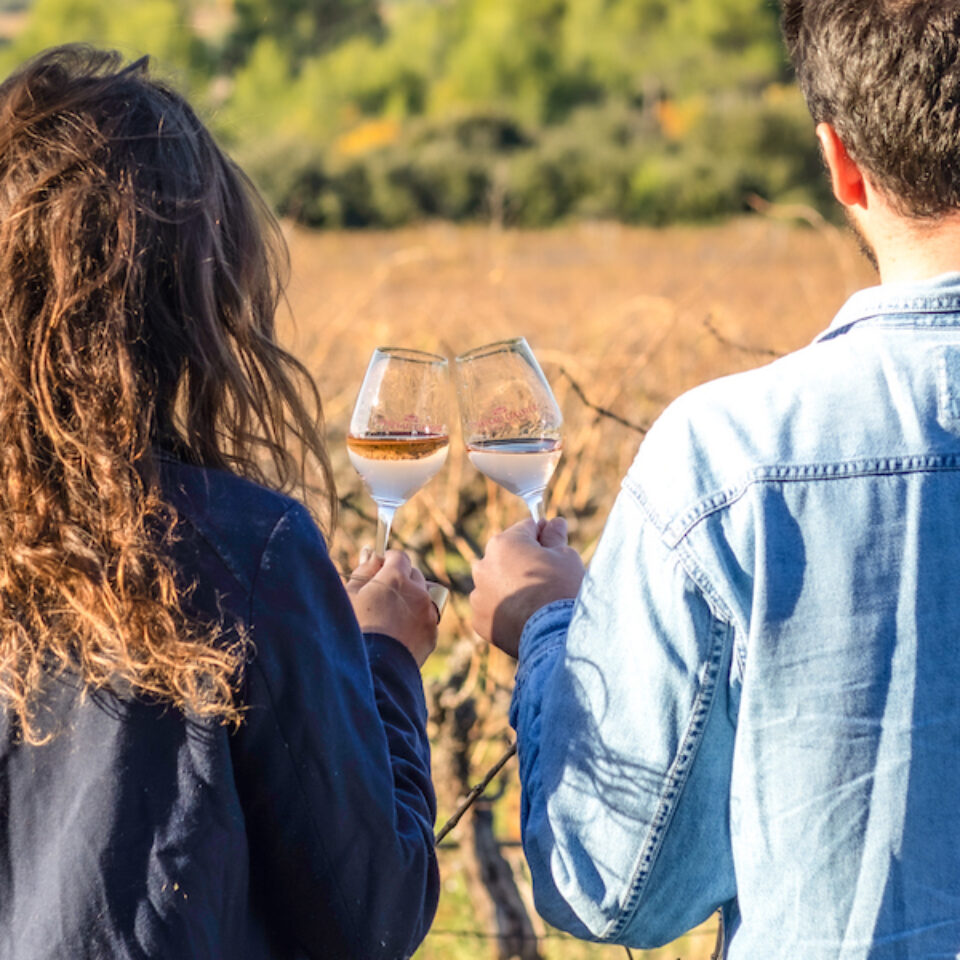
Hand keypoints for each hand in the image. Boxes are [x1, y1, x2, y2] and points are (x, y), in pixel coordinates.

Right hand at [346, 548, 438, 667]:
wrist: (369, 672)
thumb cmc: (352, 631)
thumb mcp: (348, 596)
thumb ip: (362, 571)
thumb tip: (371, 555)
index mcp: (396, 578)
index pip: (399, 556)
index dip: (386, 562)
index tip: (377, 571)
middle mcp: (418, 592)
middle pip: (413, 574)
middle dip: (400, 579)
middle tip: (381, 594)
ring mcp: (428, 614)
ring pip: (423, 596)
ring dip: (411, 598)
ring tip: (391, 614)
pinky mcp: (432, 635)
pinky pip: (426, 618)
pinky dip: (416, 620)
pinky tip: (398, 633)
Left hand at [470, 517, 584, 657]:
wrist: (555, 634)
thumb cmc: (562, 589)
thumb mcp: (566, 556)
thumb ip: (555, 537)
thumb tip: (555, 522)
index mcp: (503, 543)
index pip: (525, 529)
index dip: (543, 537)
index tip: (555, 547)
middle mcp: (483, 565)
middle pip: (507, 556)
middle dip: (524, 562)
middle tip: (548, 578)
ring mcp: (478, 594)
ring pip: (497, 583)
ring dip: (511, 587)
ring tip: (536, 602)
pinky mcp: (479, 620)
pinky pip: (493, 609)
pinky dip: (506, 611)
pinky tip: (525, 618)